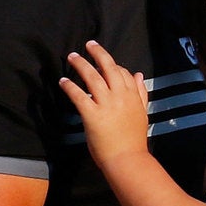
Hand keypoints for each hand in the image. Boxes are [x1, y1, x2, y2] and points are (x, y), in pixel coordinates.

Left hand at [59, 42, 150, 168]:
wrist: (128, 160)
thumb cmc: (134, 140)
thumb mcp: (142, 113)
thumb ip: (141, 93)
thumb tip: (139, 74)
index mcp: (133, 96)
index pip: (123, 72)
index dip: (112, 65)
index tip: (102, 62)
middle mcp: (121, 96)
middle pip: (109, 68)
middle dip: (97, 53)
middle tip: (88, 44)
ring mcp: (107, 105)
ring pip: (93, 77)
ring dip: (81, 64)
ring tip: (72, 57)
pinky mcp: (92, 115)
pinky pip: (79, 96)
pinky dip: (70, 87)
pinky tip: (63, 81)